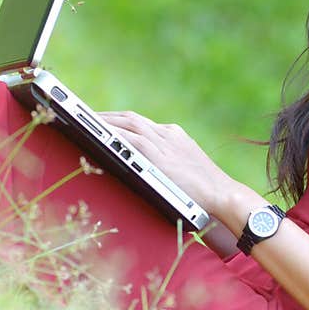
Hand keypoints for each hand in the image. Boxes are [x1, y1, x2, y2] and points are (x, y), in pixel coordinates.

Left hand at [98, 110, 238, 217]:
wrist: (223, 194)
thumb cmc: (204, 189)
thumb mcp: (185, 167)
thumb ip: (167, 161)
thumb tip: (143, 166)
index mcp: (174, 135)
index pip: (141, 122)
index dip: (120, 118)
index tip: (103, 117)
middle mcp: (168, 134)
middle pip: (132, 118)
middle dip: (107, 115)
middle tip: (85, 115)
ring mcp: (166, 144)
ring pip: (130, 124)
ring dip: (106, 121)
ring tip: (86, 121)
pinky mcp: (162, 158)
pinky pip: (133, 140)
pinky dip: (116, 134)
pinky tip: (100, 134)